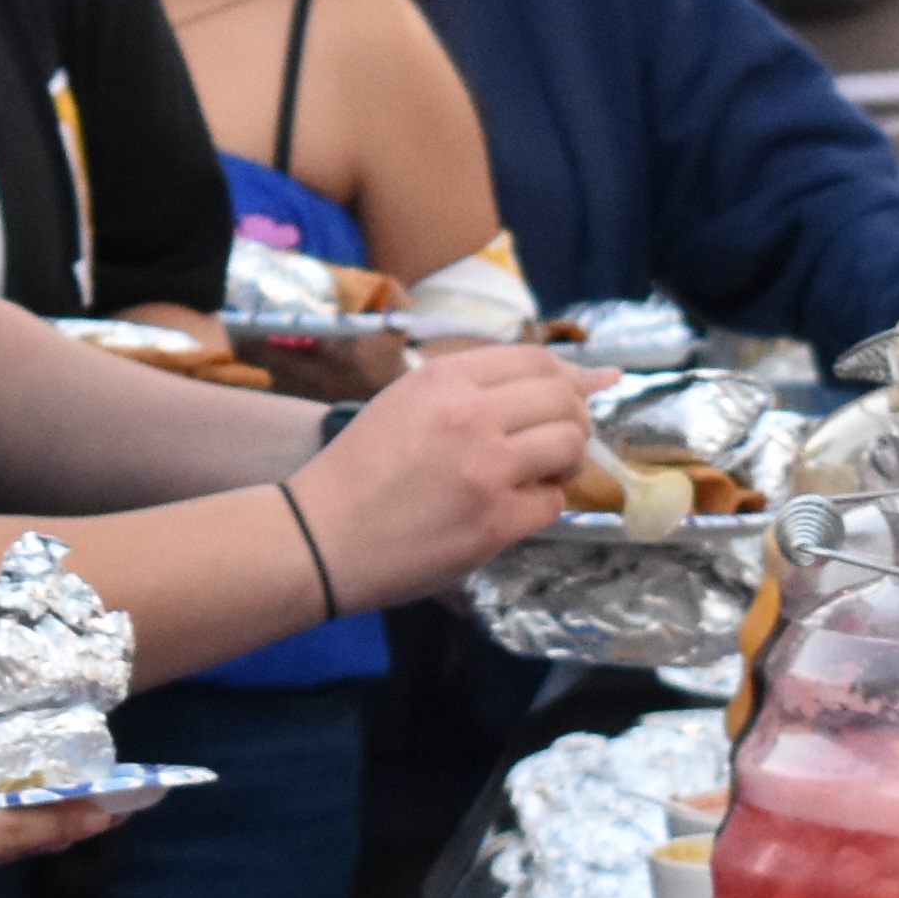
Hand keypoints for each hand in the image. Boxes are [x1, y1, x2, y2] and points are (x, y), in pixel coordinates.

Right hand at [290, 344, 597, 607]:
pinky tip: (516, 506)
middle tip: (559, 440)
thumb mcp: (406, 401)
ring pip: (570, 445)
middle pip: (563, 399)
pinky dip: (544, 502)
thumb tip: (569, 375)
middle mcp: (470, 414)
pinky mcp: (495, 521)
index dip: (568, 375)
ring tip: (543, 472)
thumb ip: (475, 386)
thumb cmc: (360, 470)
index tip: (578, 392)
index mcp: (443, 379)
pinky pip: (553, 501)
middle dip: (576, 418)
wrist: (320, 538)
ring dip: (569, 460)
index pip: (536, 359)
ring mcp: (486, 469)